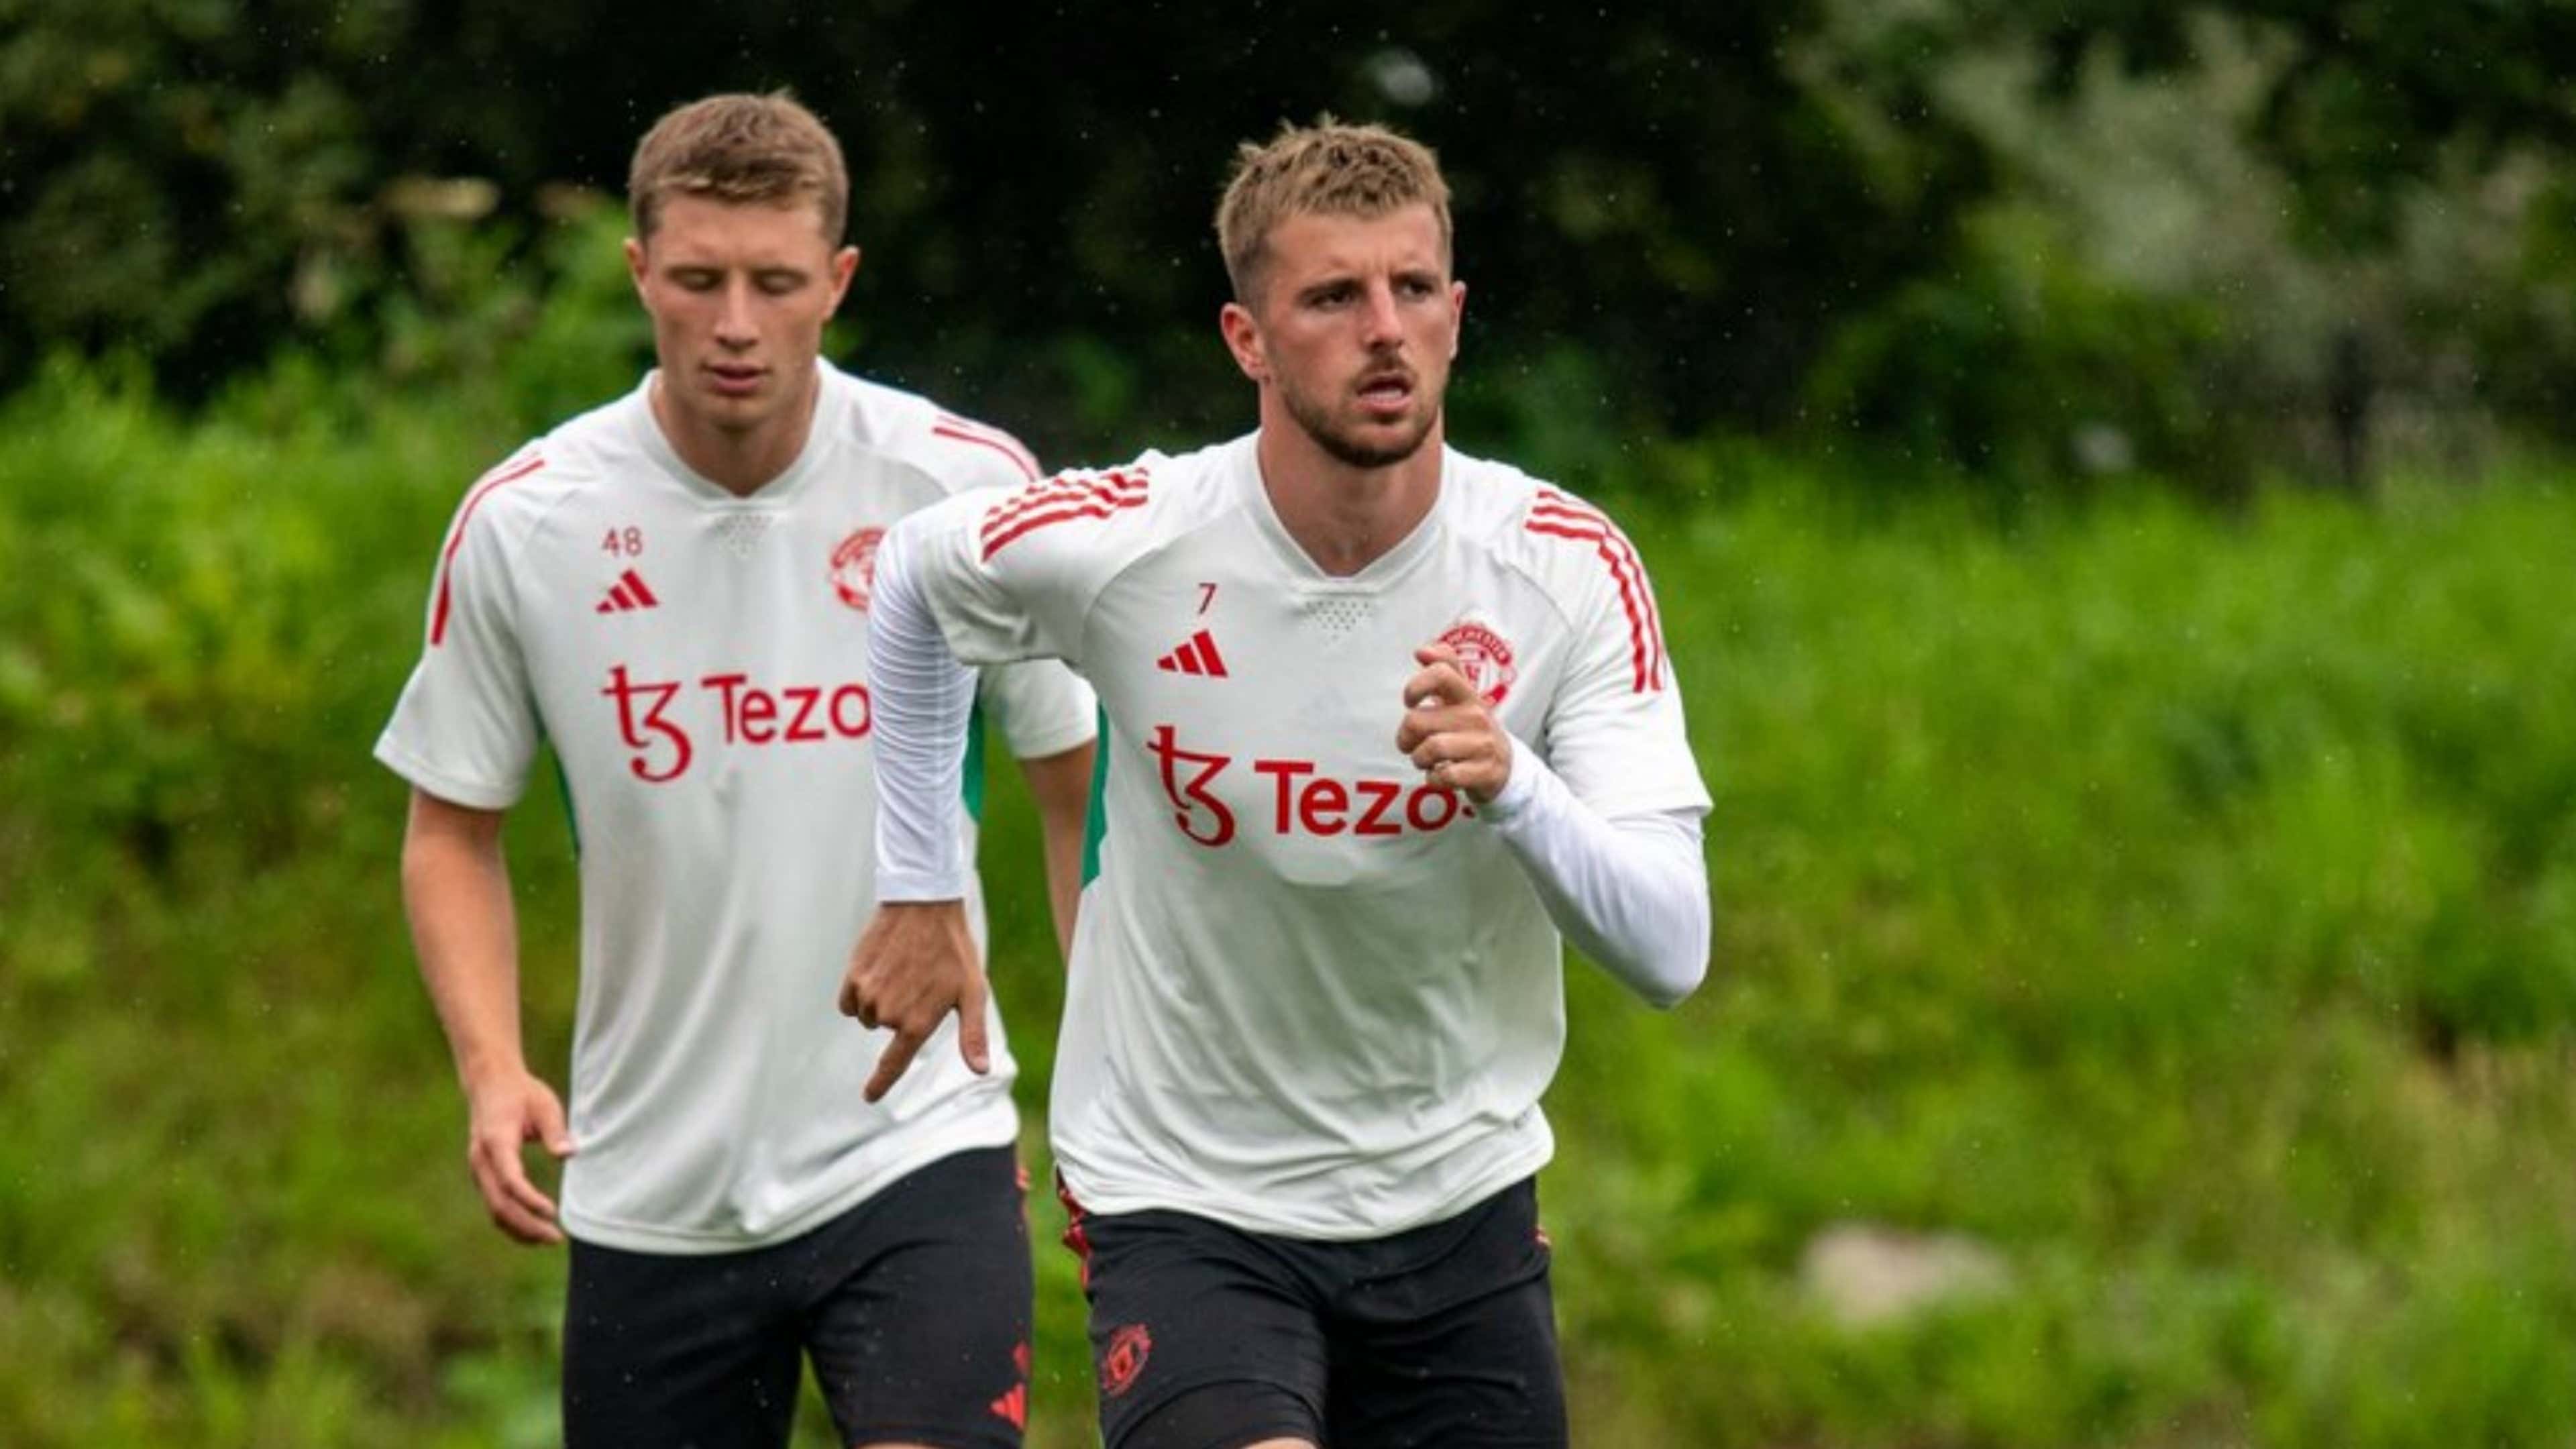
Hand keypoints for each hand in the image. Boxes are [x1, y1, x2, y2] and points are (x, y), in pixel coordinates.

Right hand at [461, 1068, 575, 1245]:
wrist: (490, 1084)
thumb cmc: (522, 1094)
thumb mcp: (544, 1105)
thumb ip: (555, 1131)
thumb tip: (569, 1154)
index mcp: (496, 1142)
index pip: (510, 1180)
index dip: (529, 1200)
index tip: (552, 1213)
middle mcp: (481, 1160)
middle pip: (499, 1204)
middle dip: (527, 1225)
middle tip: (557, 1237)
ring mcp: (479, 1170)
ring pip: (494, 1210)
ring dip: (520, 1229)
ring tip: (549, 1239)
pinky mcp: (483, 1175)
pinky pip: (494, 1205)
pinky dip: (512, 1222)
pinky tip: (534, 1229)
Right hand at [839, 900, 988, 1101]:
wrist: (923, 904)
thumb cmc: (953, 950)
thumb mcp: (972, 992)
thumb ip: (973, 1035)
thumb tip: (981, 1070)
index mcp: (917, 1022)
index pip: (893, 1064)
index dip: (880, 1083)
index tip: (868, 1097)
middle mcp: (889, 1013)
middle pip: (884, 1030)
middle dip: (899, 1014)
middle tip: (919, 982)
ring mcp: (868, 994)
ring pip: (867, 1016)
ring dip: (880, 1002)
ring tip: (902, 971)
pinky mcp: (853, 975)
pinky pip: (849, 1002)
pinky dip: (860, 994)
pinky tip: (878, 971)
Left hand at [1395, 642, 1513, 804]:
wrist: (1504, 766)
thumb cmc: (1471, 729)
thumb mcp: (1461, 697)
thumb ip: (1444, 668)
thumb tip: (1421, 650)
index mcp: (1466, 694)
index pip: (1441, 673)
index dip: (1416, 685)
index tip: (1410, 701)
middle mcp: (1476, 715)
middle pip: (1417, 720)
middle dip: (1405, 737)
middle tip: (1410, 743)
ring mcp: (1482, 744)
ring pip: (1430, 749)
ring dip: (1419, 759)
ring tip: (1426, 760)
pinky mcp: (1484, 771)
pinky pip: (1444, 775)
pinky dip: (1434, 779)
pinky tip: (1440, 775)